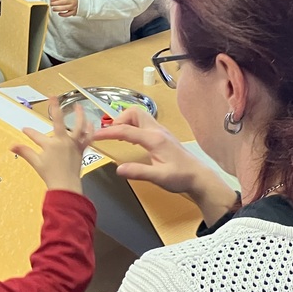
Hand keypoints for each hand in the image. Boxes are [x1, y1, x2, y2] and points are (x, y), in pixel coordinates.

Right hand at [11, 98, 92, 193]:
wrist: (65, 185)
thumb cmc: (51, 175)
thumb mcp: (36, 162)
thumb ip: (24, 152)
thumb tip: (11, 146)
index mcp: (50, 144)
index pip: (36, 135)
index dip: (29, 132)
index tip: (25, 129)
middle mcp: (63, 141)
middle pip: (59, 121)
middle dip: (55, 108)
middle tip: (53, 97)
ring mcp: (73, 144)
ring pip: (78, 126)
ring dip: (78, 115)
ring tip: (78, 106)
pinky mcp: (81, 149)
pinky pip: (87, 138)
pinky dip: (90, 130)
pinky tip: (91, 123)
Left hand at [50, 0, 78, 16]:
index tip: (50, 0)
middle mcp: (72, 0)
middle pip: (62, 2)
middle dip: (54, 4)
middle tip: (51, 4)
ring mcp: (73, 6)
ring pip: (64, 8)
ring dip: (57, 9)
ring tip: (53, 9)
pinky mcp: (74, 11)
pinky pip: (68, 14)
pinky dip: (63, 15)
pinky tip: (59, 13)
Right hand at [92, 107, 234, 210]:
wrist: (198, 176)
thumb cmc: (180, 177)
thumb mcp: (159, 177)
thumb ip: (139, 172)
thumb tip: (118, 169)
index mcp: (154, 139)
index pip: (126, 130)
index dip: (108, 132)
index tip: (94, 136)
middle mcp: (157, 130)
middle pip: (134, 113)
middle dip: (118, 119)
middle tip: (109, 134)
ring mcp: (160, 131)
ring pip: (139, 116)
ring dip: (125, 121)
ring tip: (116, 135)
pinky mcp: (162, 135)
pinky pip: (143, 123)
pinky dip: (132, 125)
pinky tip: (129, 138)